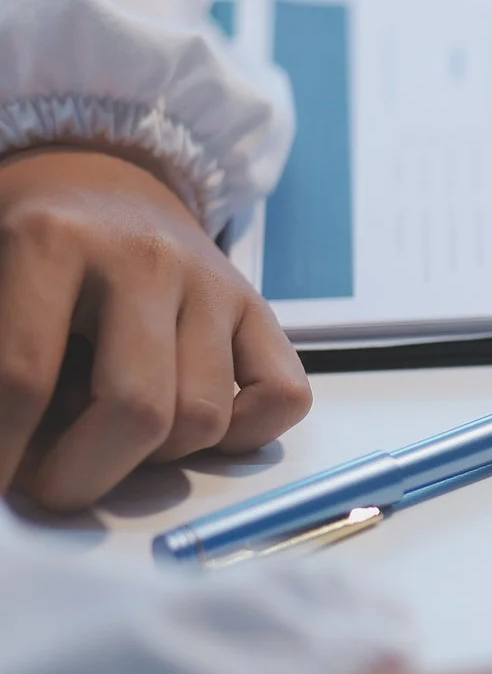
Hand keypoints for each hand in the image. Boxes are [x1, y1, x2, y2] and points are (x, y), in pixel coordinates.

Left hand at [0, 149, 310, 510]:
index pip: (24, 377)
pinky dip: (244, 435)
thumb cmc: (29, 250)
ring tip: (112, 436)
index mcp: (53, 241)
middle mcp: (146, 259)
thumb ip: (6, 360)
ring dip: (155, 456)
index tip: (1, 490)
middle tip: (52, 488)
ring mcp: (213, 283)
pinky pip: (281, 399)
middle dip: (84, 477)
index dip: (4, 453)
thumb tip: (13, 459)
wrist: (98, 183)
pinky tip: (193, 427)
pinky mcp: (258, 307)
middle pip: (136, 410)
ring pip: (205, 419)